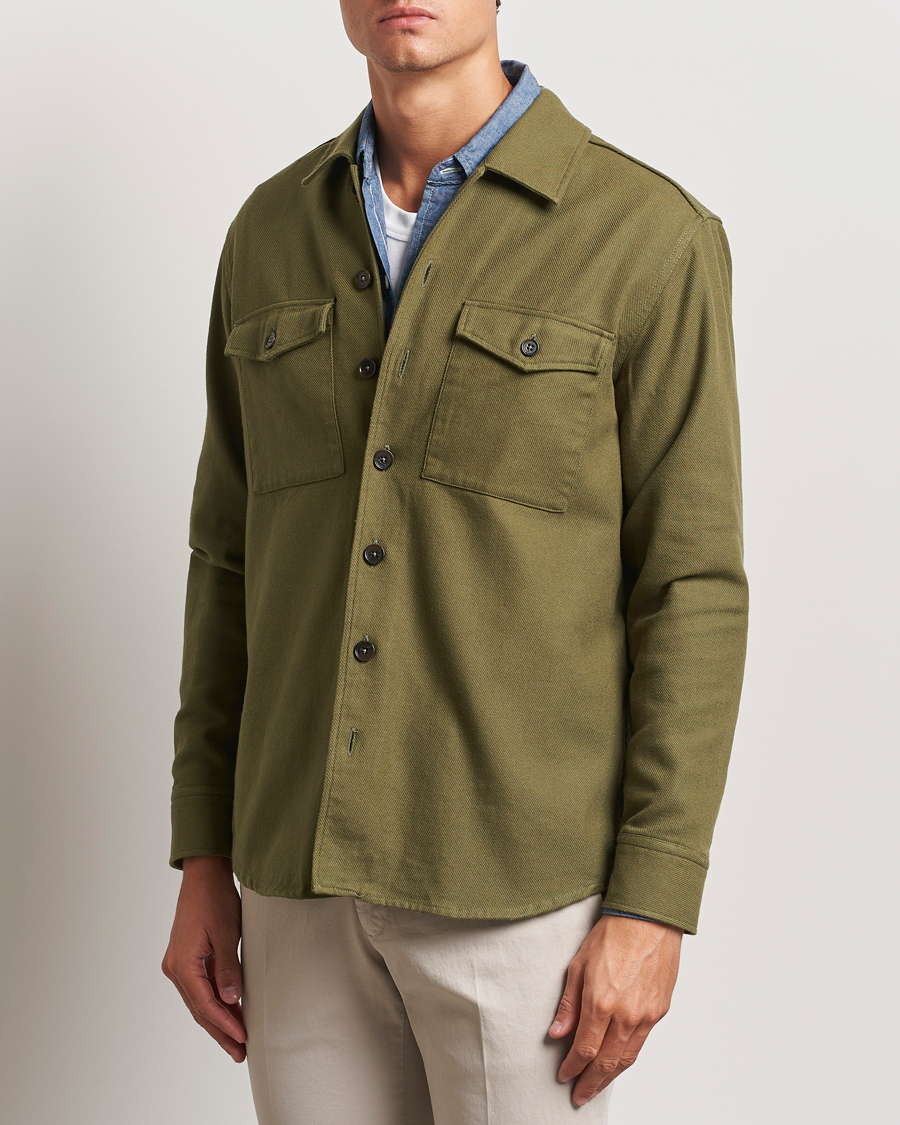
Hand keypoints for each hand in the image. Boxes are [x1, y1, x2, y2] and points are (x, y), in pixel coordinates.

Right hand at [161, 855, 246, 1061]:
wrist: (203, 874)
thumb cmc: (214, 898)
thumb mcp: (225, 933)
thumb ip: (228, 968)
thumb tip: (231, 999)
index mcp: (182, 965)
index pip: (205, 1004)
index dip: (225, 1024)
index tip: (243, 1038)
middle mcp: (176, 968)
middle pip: (200, 1009)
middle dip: (221, 1031)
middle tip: (240, 1053)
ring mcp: (180, 964)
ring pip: (200, 1001)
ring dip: (219, 1020)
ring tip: (238, 1041)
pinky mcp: (188, 958)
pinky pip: (202, 988)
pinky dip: (217, 1002)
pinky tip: (232, 1012)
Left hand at [548, 912, 681, 1105]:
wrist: (649, 919)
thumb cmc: (613, 935)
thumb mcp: (578, 965)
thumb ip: (569, 1004)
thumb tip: (557, 1033)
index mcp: (601, 1002)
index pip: (584, 1049)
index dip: (572, 1067)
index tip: (563, 1075)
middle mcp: (625, 1015)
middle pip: (605, 1062)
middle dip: (589, 1083)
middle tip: (578, 1095)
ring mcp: (645, 1015)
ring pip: (625, 1059)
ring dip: (609, 1078)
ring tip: (595, 1087)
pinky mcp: (659, 1011)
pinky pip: (641, 1044)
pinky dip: (627, 1059)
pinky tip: (617, 1064)